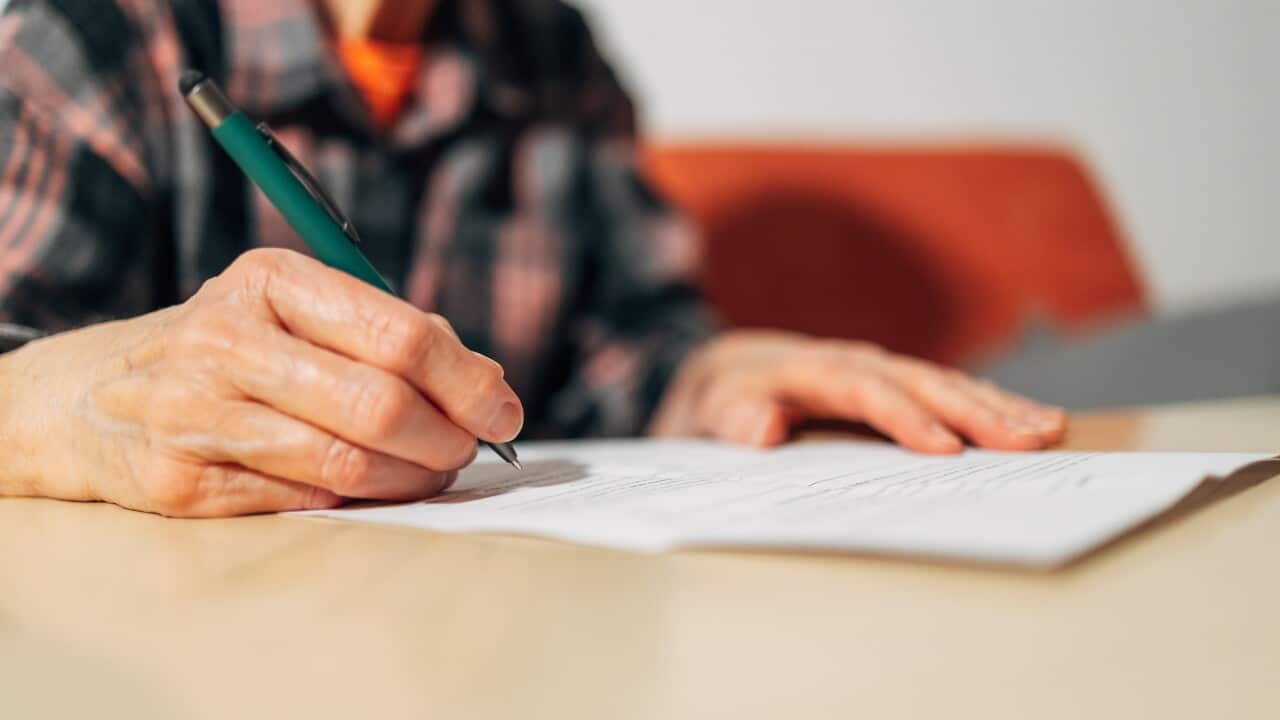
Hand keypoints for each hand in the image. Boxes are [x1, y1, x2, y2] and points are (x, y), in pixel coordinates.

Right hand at [0, 249, 523, 516]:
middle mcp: (227, 338)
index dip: (467, 381)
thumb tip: (489, 382)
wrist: (90, 397)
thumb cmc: (230, 349)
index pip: (400, 334)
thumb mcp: (296, 310)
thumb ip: (389, 333)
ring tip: (432, 470)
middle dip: (449, 437)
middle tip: (468, 449)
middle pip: (381, 404)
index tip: (503, 410)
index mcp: (272, 279)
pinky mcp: (181, 481)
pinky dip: (358, 496)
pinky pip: (305, 498)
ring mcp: (195, 412)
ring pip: (348, 461)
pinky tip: (370, 485)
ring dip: (412, 476)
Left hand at [649, 330, 1065, 451]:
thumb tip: (765, 427)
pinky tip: (1033, 424)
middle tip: (1030, 440)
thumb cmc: (721, 399)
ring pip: (945, 384)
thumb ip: (731, 417)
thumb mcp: (708, 410)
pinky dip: (991, 407)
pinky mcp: (894, 387)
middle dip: (977, 411)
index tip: (946, 448)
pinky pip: (948, 394)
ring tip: (1050, 431)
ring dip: (998, 407)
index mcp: (811, 370)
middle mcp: (854, 363)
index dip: (906, 419)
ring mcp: (879, 371)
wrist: (726, 372)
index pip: (865, 391)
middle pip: (921, 383)